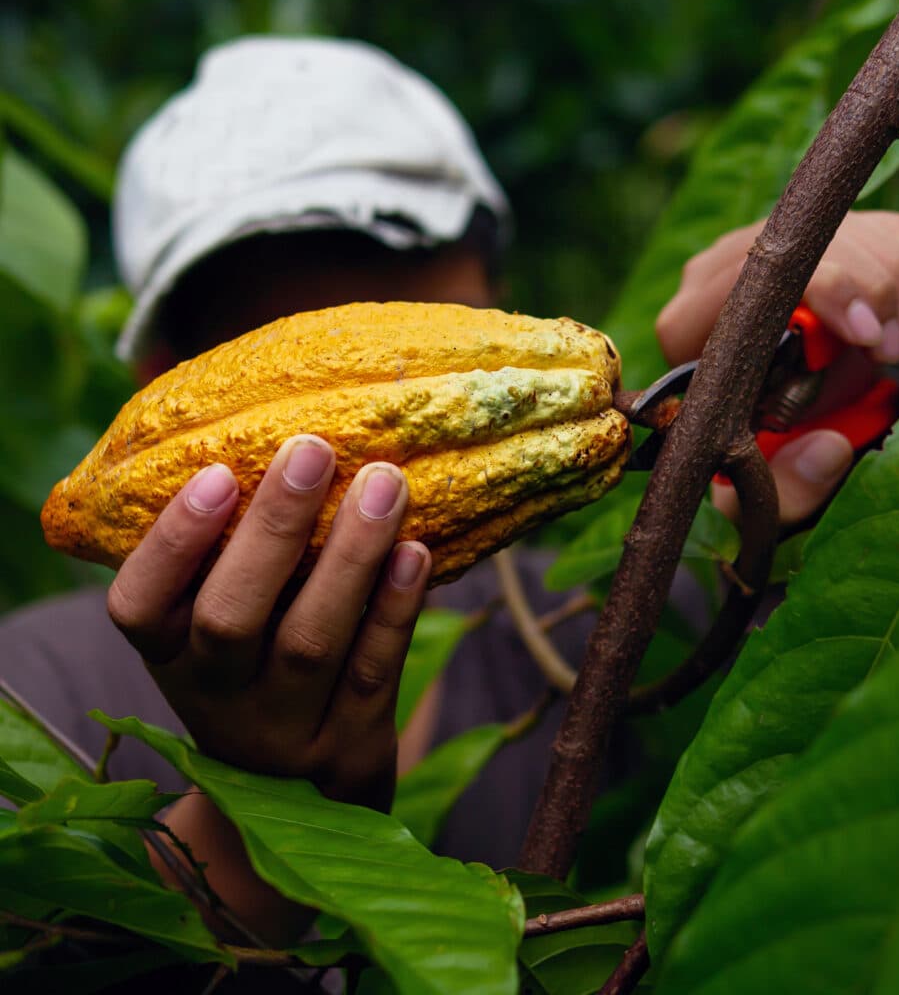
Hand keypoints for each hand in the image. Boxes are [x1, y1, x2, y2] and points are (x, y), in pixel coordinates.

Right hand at [107, 436, 429, 809]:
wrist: (299, 805)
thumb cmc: (255, 677)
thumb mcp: (210, 636)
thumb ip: (222, 561)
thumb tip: (259, 438)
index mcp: (168, 658)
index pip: (138, 606)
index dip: (172, 542)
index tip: (216, 473)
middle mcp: (216, 698)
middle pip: (231, 618)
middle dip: (272, 530)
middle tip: (313, 450)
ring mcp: (285, 729)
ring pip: (312, 640)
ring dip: (350, 556)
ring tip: (386, 483)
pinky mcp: (350, 745)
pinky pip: (374, 672)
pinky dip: (396, 610)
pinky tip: (416, 553)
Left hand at [655, 211, 898, 524]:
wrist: (765, 437)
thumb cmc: (755, 465)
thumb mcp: (765, 495)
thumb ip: (789, 488)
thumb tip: (825, 449)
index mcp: (686, 330)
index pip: (746, 275)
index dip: (820, 289)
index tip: (868, 334)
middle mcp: (709, 279)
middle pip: (795, 243)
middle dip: (865, 283)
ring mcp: (753, 253)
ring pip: (831, 227)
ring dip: (891, 269)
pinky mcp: (796, 242)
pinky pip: (853, 220)